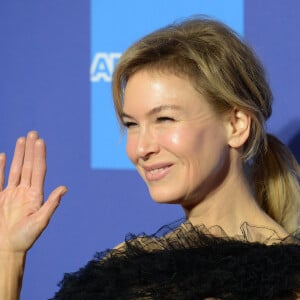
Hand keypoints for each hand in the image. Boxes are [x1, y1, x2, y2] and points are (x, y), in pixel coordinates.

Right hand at [0, 131, 66, 253]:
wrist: (6, 250)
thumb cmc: (25, 239)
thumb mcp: (40, 221)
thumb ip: (51, 204)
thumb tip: (64, 188)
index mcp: (35, 195)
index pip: (38, 170)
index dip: (39, 155)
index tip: (40, 141)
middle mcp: (25, 191)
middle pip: (28, 165)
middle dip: (30, 149)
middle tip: (33, 133)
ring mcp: (11, 193)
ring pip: (15, 169)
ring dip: (18, 154)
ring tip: (22, 139)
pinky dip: (0, 168)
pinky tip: (2, 155)